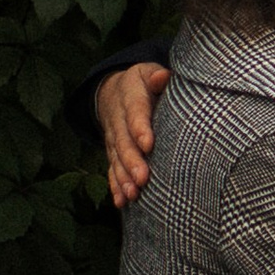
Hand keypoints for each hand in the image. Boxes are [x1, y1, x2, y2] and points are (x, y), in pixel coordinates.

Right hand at [96, 62, 169, 208]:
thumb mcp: (148, 71)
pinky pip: (111, 169)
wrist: (114, 91)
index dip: (140, 128)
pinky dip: (116, 186)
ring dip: (124, 177)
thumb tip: (162, 77)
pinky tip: (121, 202)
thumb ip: (157, 76)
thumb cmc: (144, 83)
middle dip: (132, 160)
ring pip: (116, 158)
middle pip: (123, 140)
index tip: (148, 144)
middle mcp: (118, 118)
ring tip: (134, 194)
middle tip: (143, 178)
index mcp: (130, 94)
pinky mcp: (111, 152)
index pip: (135, 111)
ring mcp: (113, 137)